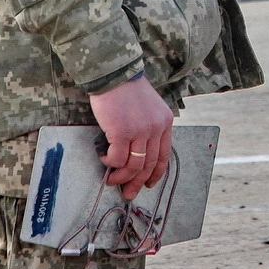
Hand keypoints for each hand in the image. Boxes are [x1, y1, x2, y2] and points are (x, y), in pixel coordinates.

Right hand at [88, 74, 173, 199]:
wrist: (115, 75)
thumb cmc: (127, 90)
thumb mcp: (148, 108)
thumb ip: (148, 127)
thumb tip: (138, 154)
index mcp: (165, 122)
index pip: (164, 155)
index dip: (156, 173)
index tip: (148, 184)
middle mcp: (156, 128)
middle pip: (149, 164)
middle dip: (137, 182)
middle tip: (128, 193)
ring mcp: (140, 130)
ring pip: (133, 165)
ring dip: (121, 177)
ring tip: (111, 180)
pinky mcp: (122, 132)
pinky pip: (117, 158)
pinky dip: (110, 163)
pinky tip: (104, 159)